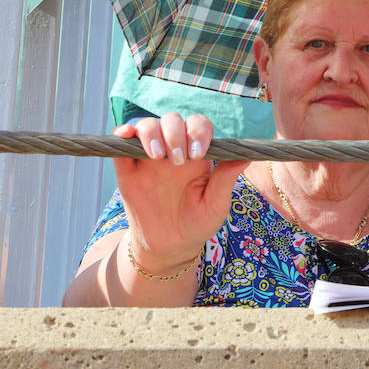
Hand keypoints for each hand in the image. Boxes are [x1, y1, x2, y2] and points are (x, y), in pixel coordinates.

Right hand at [112, 113, 244, 270]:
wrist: (168, 247)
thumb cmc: (197, 224)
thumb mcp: (215, 204)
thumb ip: (226, 178)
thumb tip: (248, 154)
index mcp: (197, 153)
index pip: (198, 126)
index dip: (198, 131)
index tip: (199, 153)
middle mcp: (172, 149)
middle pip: (172, 121)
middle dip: (176, 133)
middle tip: (178, 161)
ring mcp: (148, 157)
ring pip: (147, 126)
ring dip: (152, 133)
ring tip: (158, 156)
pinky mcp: (127, 168)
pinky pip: (120, 143)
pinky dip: (121, 133)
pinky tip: (126, 135)